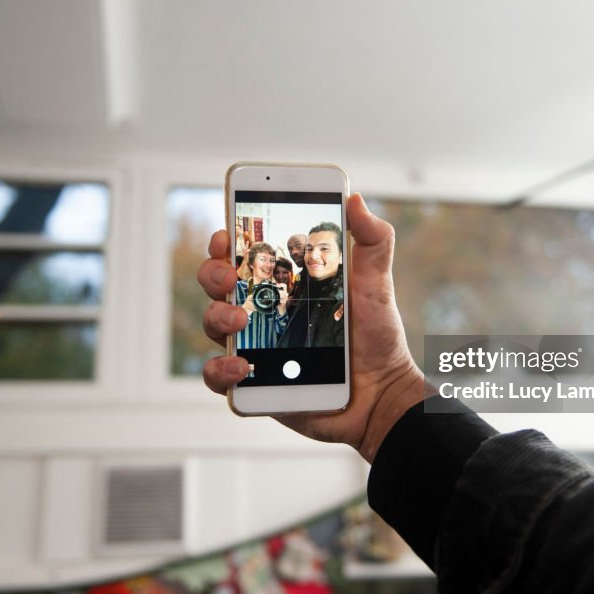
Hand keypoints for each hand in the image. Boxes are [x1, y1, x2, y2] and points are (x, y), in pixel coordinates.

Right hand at [198, 194, 427, 462]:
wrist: (381, 393)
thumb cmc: (376, 335)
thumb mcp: (376, 282)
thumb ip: (372, 239)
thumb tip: (356, 199)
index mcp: (285, 281)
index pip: (244, 252)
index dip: (227, 238)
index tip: (227, 235)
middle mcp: (263, 309)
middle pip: (217, 282)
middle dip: (214, 272)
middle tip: (230, 276)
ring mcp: (254, 345)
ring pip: (213, 323)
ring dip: (217, 315)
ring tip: (239, 320)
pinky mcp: (254, 382)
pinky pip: (219, 376)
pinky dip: (221, 369)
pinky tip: (243, 365)